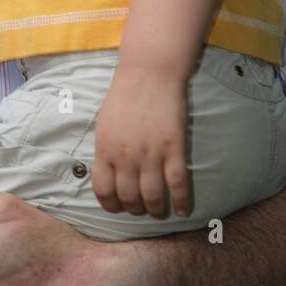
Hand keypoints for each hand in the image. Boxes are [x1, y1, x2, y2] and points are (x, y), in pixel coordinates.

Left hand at [91, 68, 189, 218]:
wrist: (149, 73)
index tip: (118, 207)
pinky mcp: (173, 148)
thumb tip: (106, 173)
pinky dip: (180, 202)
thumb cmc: (124, 95)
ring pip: (152, 197)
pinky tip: (182, 210)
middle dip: (134, 210)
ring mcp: (150, 153)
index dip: (110, 206)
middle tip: (141, 209)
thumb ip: (105, 149)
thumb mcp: (104, 123)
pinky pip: (177, 184)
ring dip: (156, 211)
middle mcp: (125, 156)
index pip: (103, 191)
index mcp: (105, 149)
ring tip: (160, 212)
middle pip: (128, 198)